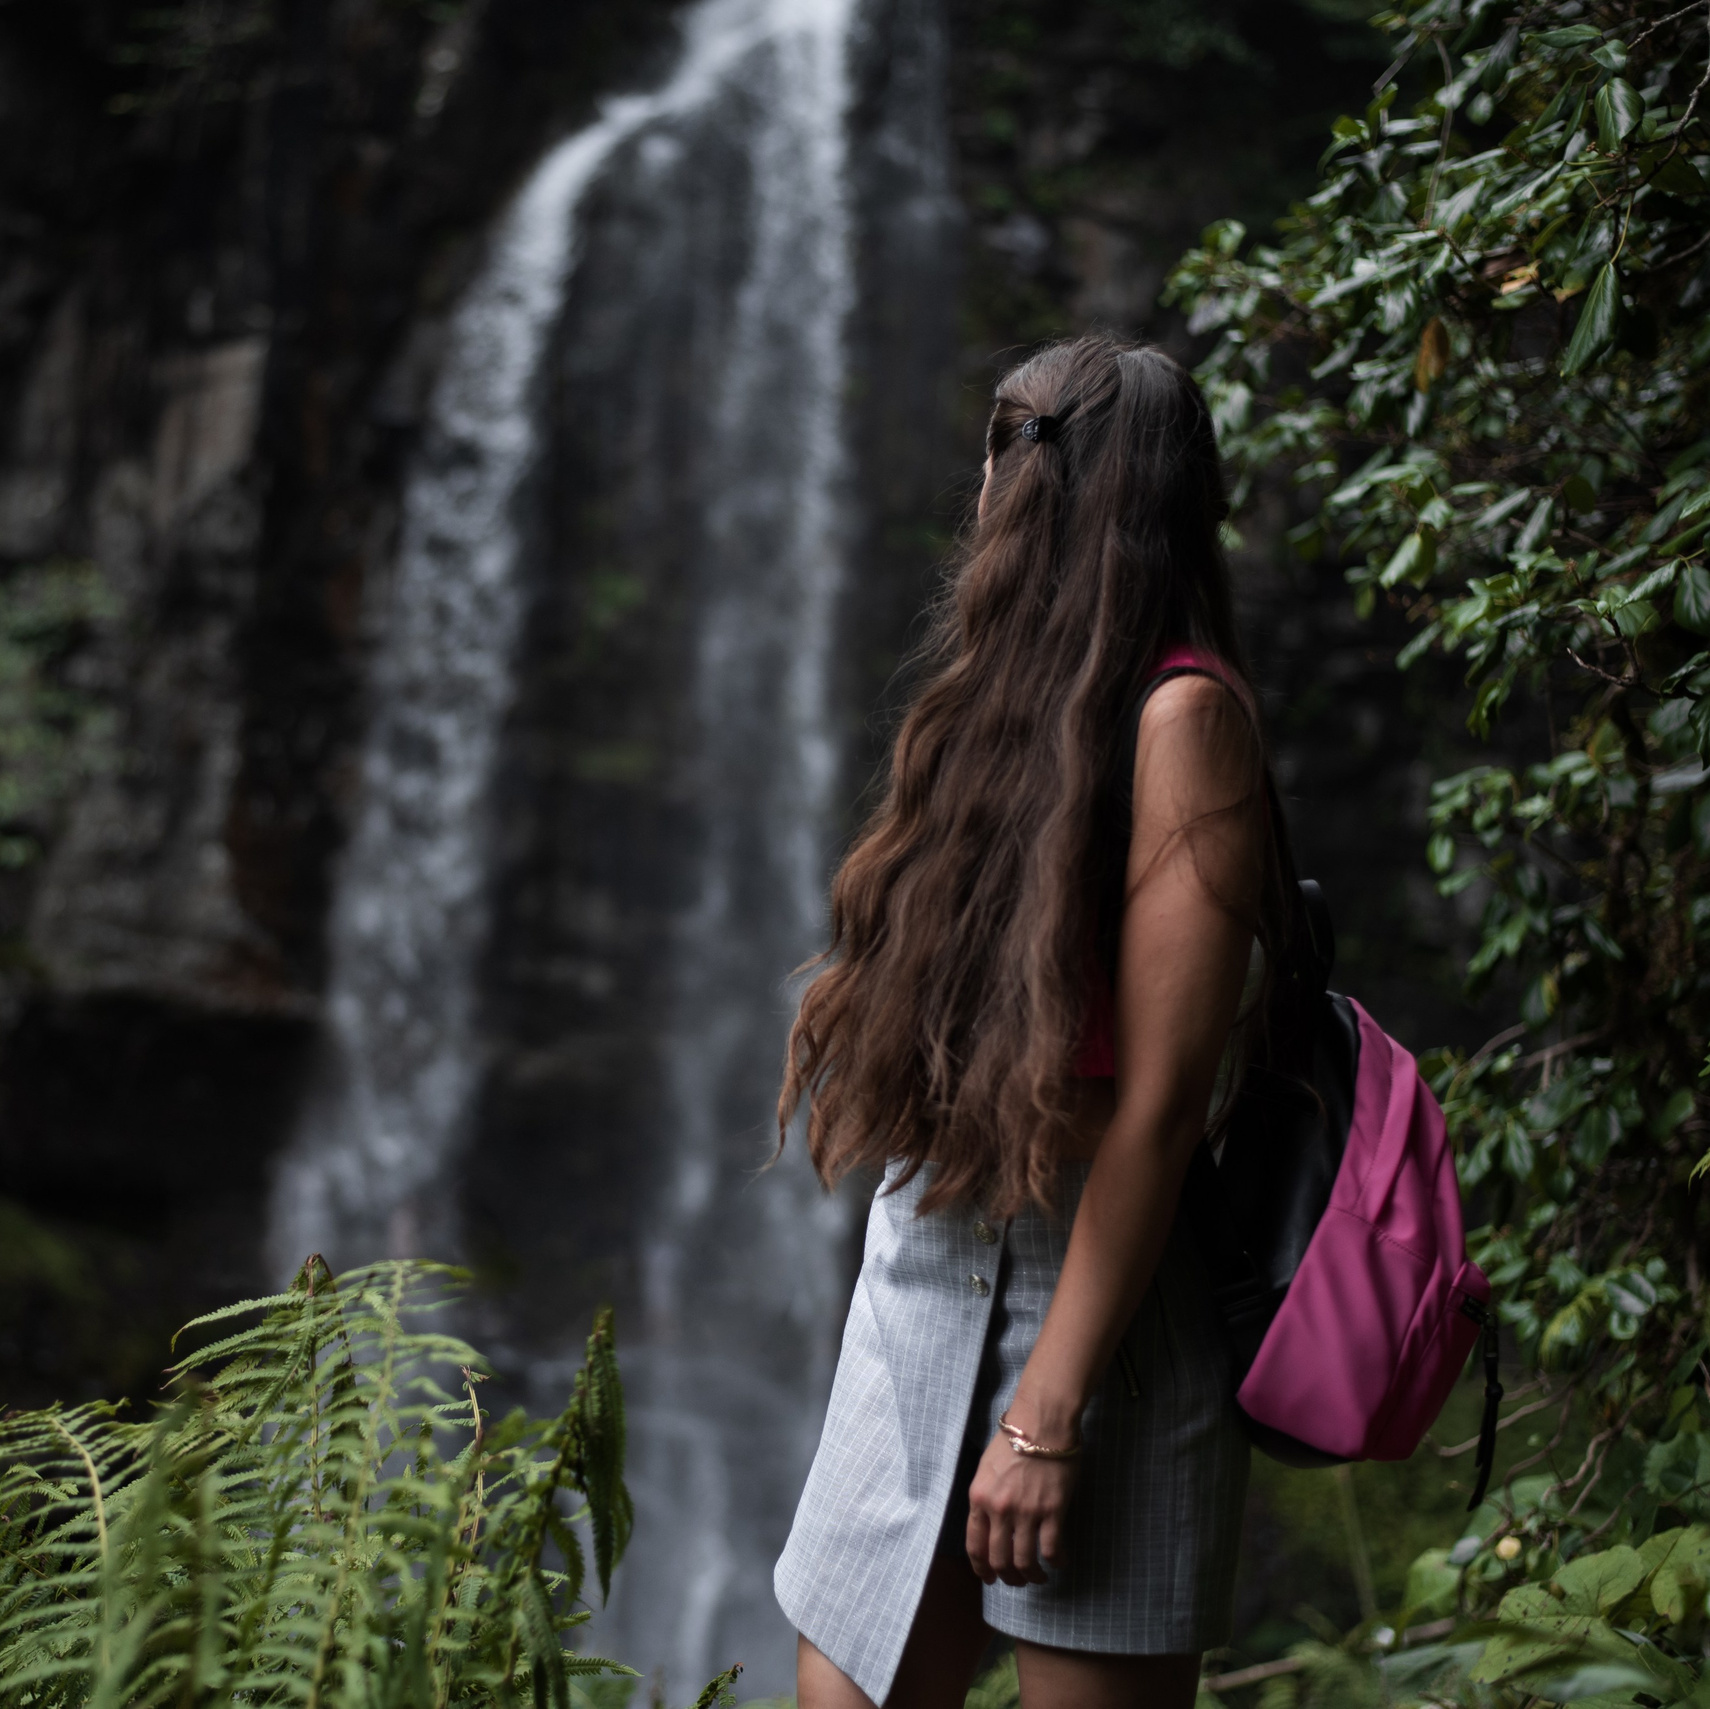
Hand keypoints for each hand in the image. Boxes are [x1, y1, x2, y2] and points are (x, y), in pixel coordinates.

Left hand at [964, 1429, 1078, 1585]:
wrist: (1042, 1421)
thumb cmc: (1014, 1439)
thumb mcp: (986, 1468)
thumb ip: (985, 1498)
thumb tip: (990, 1524)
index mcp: (979, 1498)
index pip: (975, 1546)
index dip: (982, 1569)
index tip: (989, 1578)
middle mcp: (999, 1510)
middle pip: (999, 1560)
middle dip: (1008, 1577)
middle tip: (1017, 1581)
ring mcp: (1026, 1512)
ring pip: (1025, 1561)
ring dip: (1032, 1576)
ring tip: (1039, 1577)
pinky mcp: (1052, 1511)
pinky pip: (1052, 1549)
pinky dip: (1056, 1562)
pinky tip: (1059, 1562)